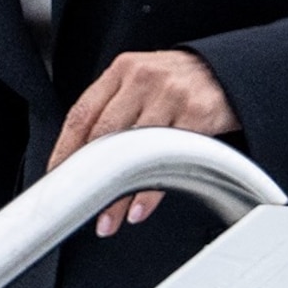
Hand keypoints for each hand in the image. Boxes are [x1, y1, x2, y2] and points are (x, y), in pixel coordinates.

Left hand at [46, 50, 239, 235]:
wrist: (231, 70)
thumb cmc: (179, 81)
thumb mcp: (141, 80)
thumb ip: (113, 106)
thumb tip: (82, 154)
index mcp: (121, 71)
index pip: (81, 113)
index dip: (64, 149)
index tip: (56, 176)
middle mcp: (142, 80)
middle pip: (103, 135)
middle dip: (89, 176)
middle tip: (81, 205)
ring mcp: (170, 96)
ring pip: (134, 152)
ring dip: (119, 192)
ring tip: (109, 217)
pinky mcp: (197, 115)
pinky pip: (167, 159)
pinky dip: (151, 190)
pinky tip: (139, 207)